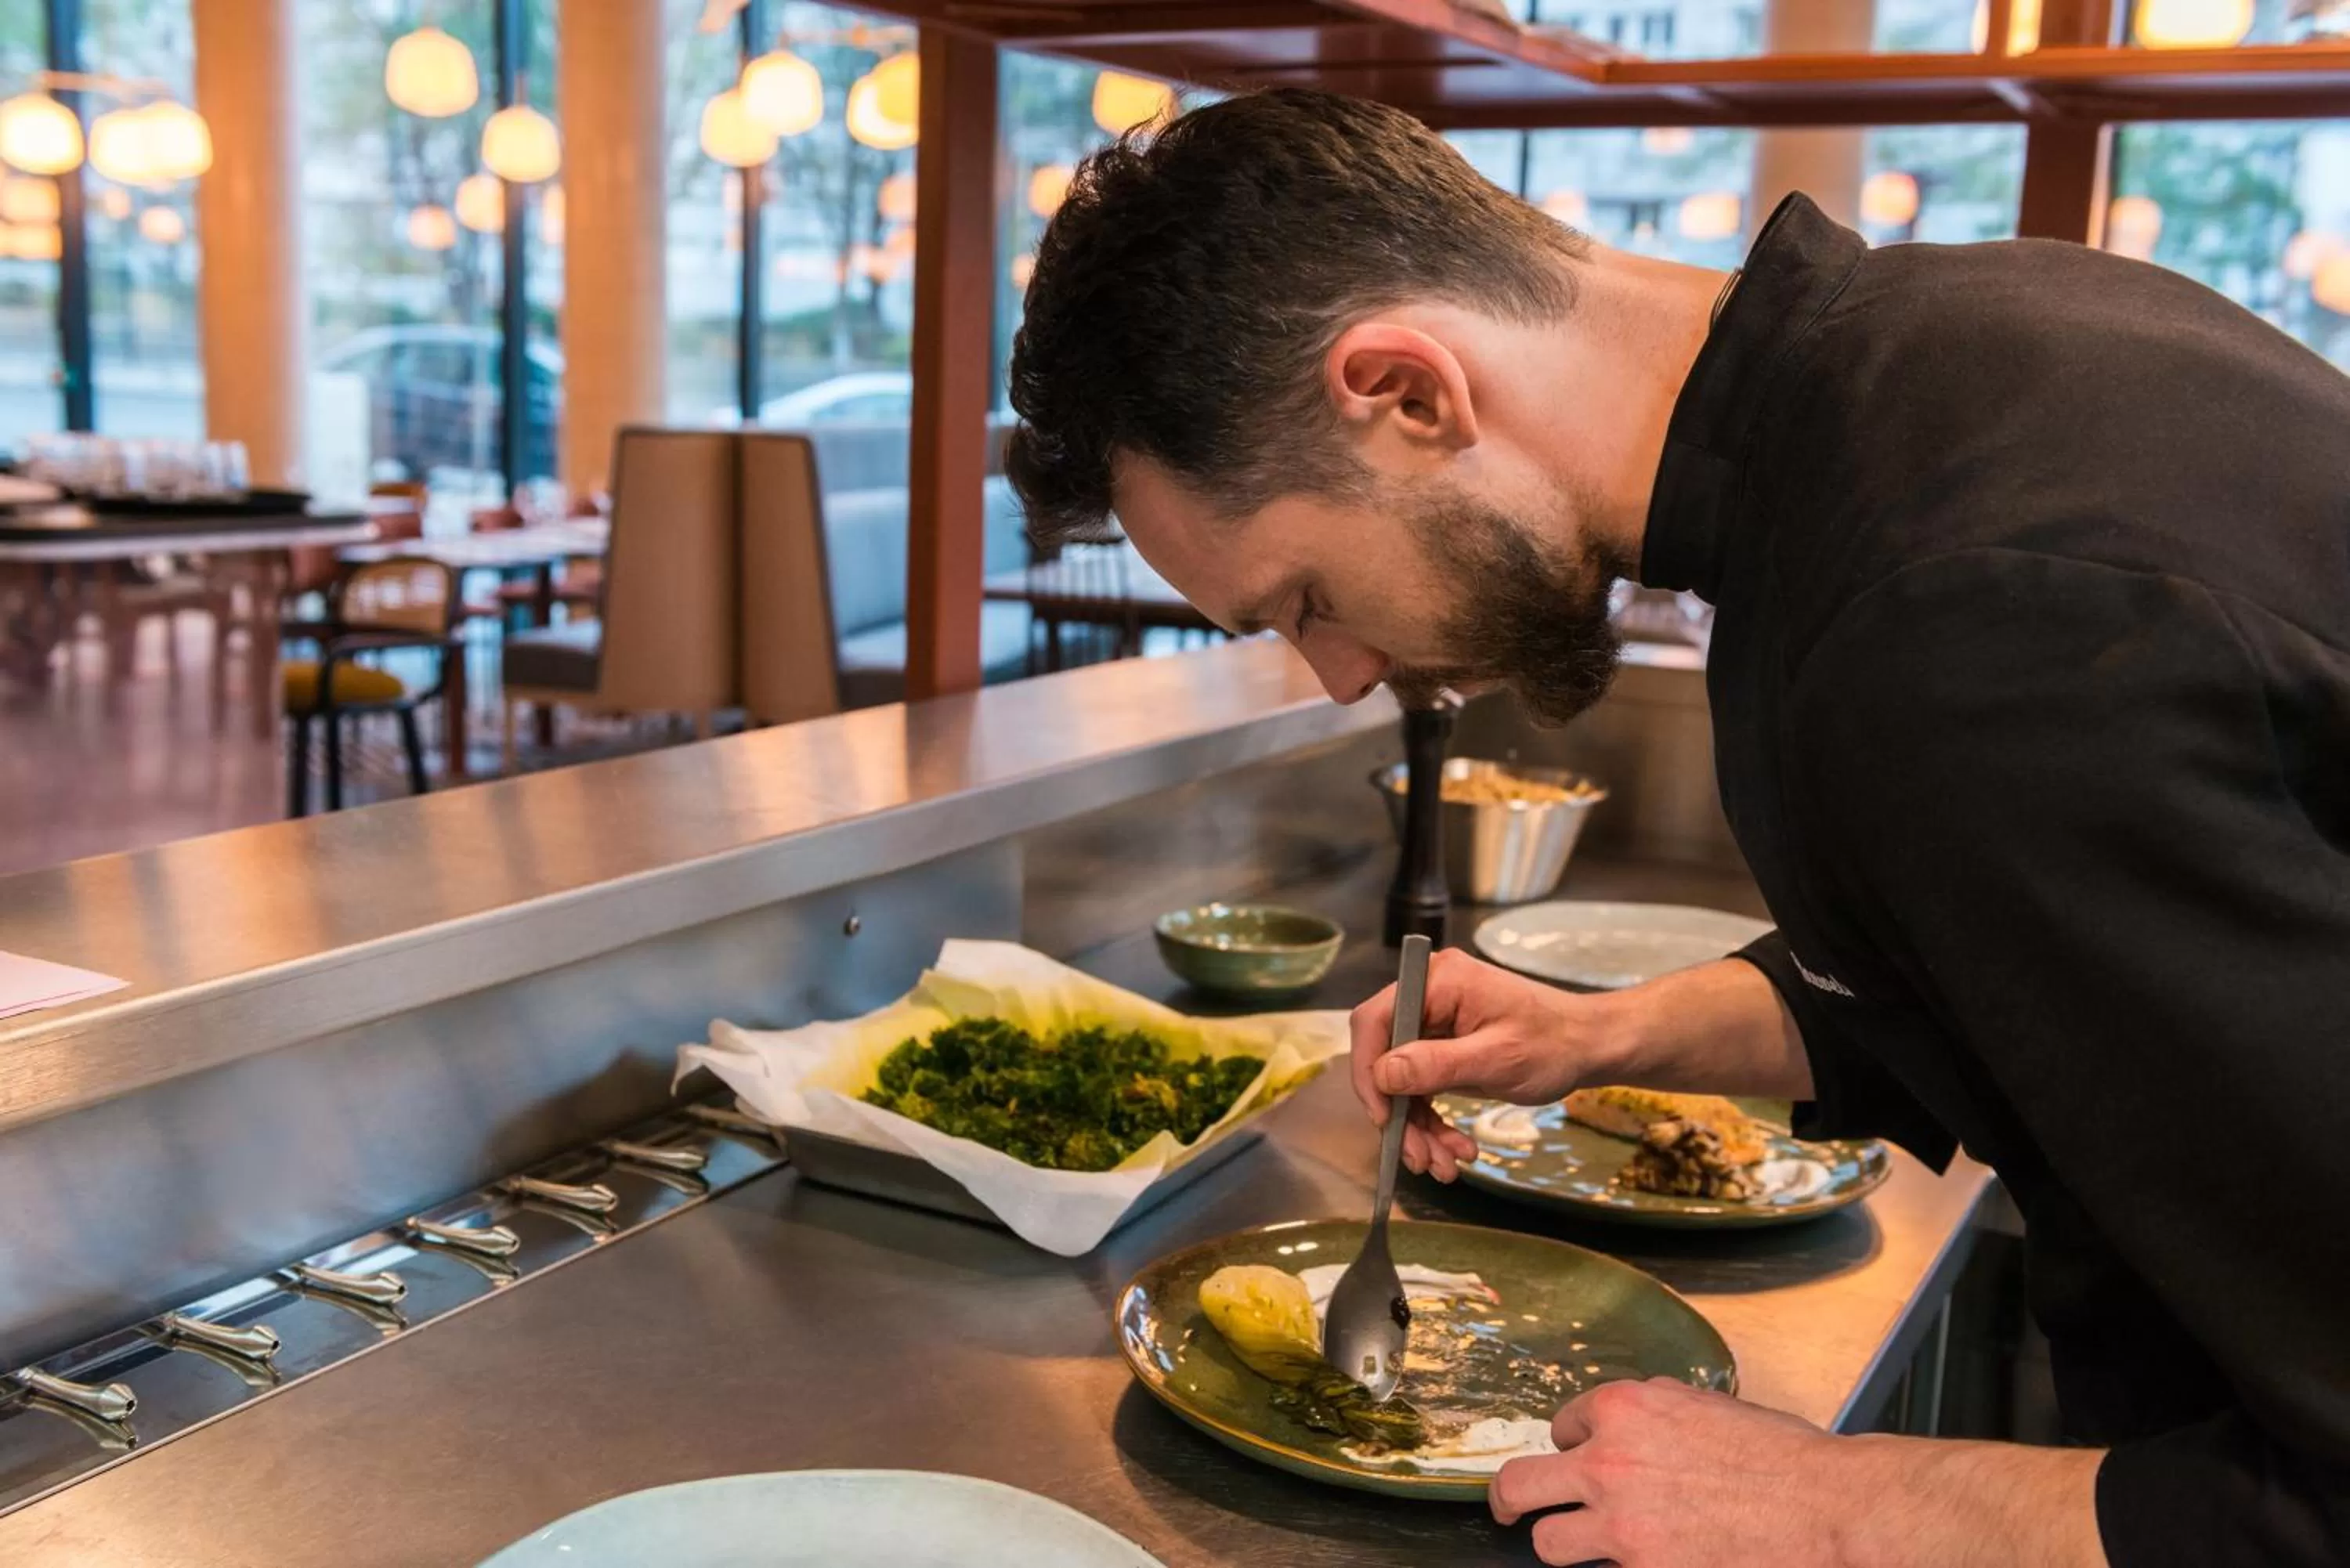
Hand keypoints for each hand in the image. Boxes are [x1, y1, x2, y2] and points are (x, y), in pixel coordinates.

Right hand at [1349, 949, 1628, 1179]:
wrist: (1590, 1047)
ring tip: (1445, 1166)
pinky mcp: (1444, 1050)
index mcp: (1437, 981)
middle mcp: (1428, 997)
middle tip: (1419, 1159)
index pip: (1375, 1021)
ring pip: (1402, 1082)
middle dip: (1401, 1114)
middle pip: (1386, 1058)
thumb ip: (1437, 1064)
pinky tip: (1456, 1149)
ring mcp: (1435, 1024)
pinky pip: (1422, 1089)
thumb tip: (1383, 1075)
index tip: (1384, 1118)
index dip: (1370, 1071)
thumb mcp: (1497, 1058)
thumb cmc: (1553, 1044)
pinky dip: (1434, 1123)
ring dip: (1418, 1128)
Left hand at [1491, 1378, 1843, 1565]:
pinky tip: (1640, 1559)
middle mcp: (1609, 1466)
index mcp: (1626, 1411)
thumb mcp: (1709, 1405)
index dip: (1577, 1441)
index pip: (1563, 1424)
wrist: (1827, 1510)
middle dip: (1511, 1497)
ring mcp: (1621, 1529)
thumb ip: (1657, 1408)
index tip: (1582, 1454)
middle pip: (1519, 1484)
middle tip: (1509, 1507)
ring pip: (1549, 1543)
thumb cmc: (1783, 1457)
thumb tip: (1631, 1417)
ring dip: (1564, 1543)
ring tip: (1580, 1546)